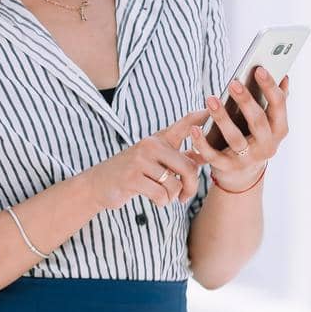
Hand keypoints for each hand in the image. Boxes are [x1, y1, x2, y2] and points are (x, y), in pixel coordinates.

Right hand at [85, 108, 210, 209]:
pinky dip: (162, 202)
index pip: (183, 125)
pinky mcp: (132, 178)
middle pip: (188, 167)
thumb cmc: (132, 173)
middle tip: (185, 197)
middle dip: (191, 187)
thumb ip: (179, 158)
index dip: (199, 117)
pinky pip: (161, 194)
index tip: (211, 108)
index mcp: (158, 140)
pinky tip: (156, 200)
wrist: (98, 184)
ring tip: (165, 197)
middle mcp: (150, 145)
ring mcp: (140, 161)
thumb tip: (206, 155)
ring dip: (172, 197)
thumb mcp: (154, 161)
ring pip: (174, 184)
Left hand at [190, 68, 290, 189]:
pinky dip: (202, 142)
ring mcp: (247, 159)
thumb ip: (274, 101)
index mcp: (279, 130)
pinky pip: (213, 155)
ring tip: (210, 98)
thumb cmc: (254, 137)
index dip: (270, 88)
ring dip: (222, 118)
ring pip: (235, 138)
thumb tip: (283, 76)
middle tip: (233, 82)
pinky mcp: (227, 168)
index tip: (259, 69)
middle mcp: (267, 146)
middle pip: (258, 122)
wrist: (243, 175)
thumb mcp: (268, 122)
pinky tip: (194, 128)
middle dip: (246, 101)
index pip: (279, 106)